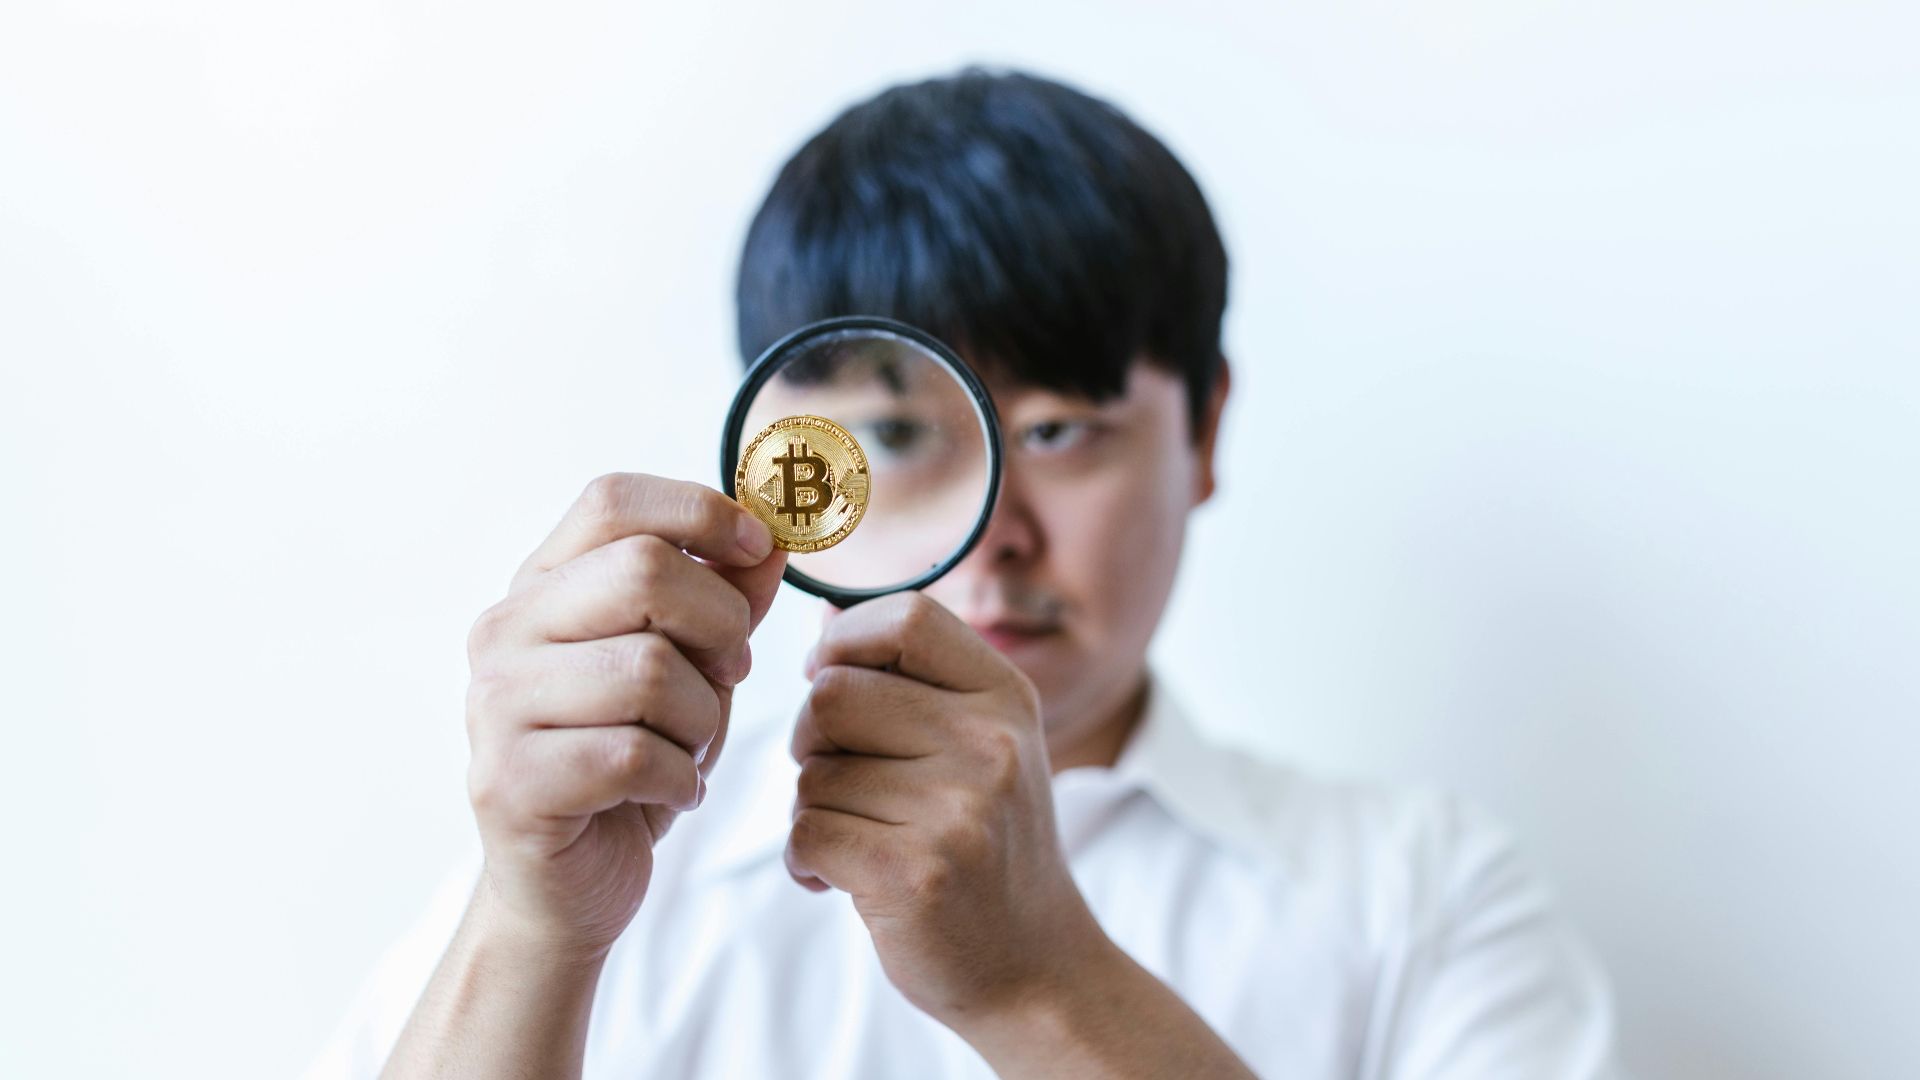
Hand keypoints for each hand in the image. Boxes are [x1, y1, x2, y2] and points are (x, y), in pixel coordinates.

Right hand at [462, 473, 785, 956]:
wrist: (569, 887)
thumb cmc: (631, 763)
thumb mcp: (693, 670)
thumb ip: (726, 599)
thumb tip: (772, 533)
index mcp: (541, 586)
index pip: (612, 500)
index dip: (700, 511)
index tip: (760, 549)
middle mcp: (503, 631)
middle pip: (643, 572)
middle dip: (719, 625)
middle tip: (730, 674)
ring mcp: (495, 705)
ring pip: (649, 669)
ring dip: (700, 718)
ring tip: (688, 747)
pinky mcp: (509, 781)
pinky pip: (633, 754)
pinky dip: (678, 775)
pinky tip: (671, 790)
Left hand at [785, 592, 1108, 1030]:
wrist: (1035, 967)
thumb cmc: (987, 847)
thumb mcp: (979, 747)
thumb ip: (909, 682)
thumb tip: (822, 617)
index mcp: (1006, 699)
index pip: (906, 617)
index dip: (845, 638)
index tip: (828, 675)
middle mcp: (990, 745)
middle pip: (833, 694)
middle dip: (811, 739)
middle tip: (839, 782)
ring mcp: (958, 810)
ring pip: (812, 774)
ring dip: (812, 811)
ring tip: (862, 841)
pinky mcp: (915, 873)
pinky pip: (807, 833)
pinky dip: (805, 861)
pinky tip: (841, 881)